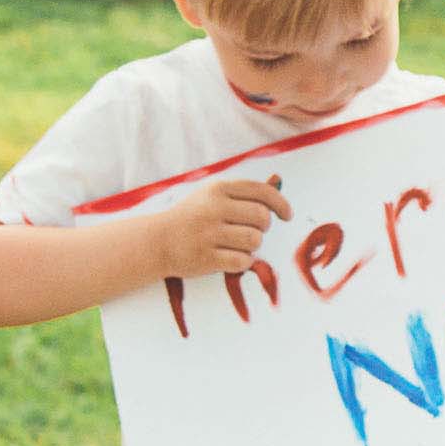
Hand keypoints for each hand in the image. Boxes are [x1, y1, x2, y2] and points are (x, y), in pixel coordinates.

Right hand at [148, 174, 290, 276]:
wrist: (158, 241)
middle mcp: (213, 209)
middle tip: (252, 231)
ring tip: (238, 245)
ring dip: (252, 246)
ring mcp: (209, 234)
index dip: (281, 204)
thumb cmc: (192, 217)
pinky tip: (231, 258)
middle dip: (263, 227)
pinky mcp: (206, 258)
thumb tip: (278, 183)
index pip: (261, 192)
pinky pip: (243, 262)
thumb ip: (243, 192)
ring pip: (255, 240)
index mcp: (218, 189)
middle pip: (262, 218)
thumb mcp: (212, 196)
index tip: (286, 215)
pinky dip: (243, 262)